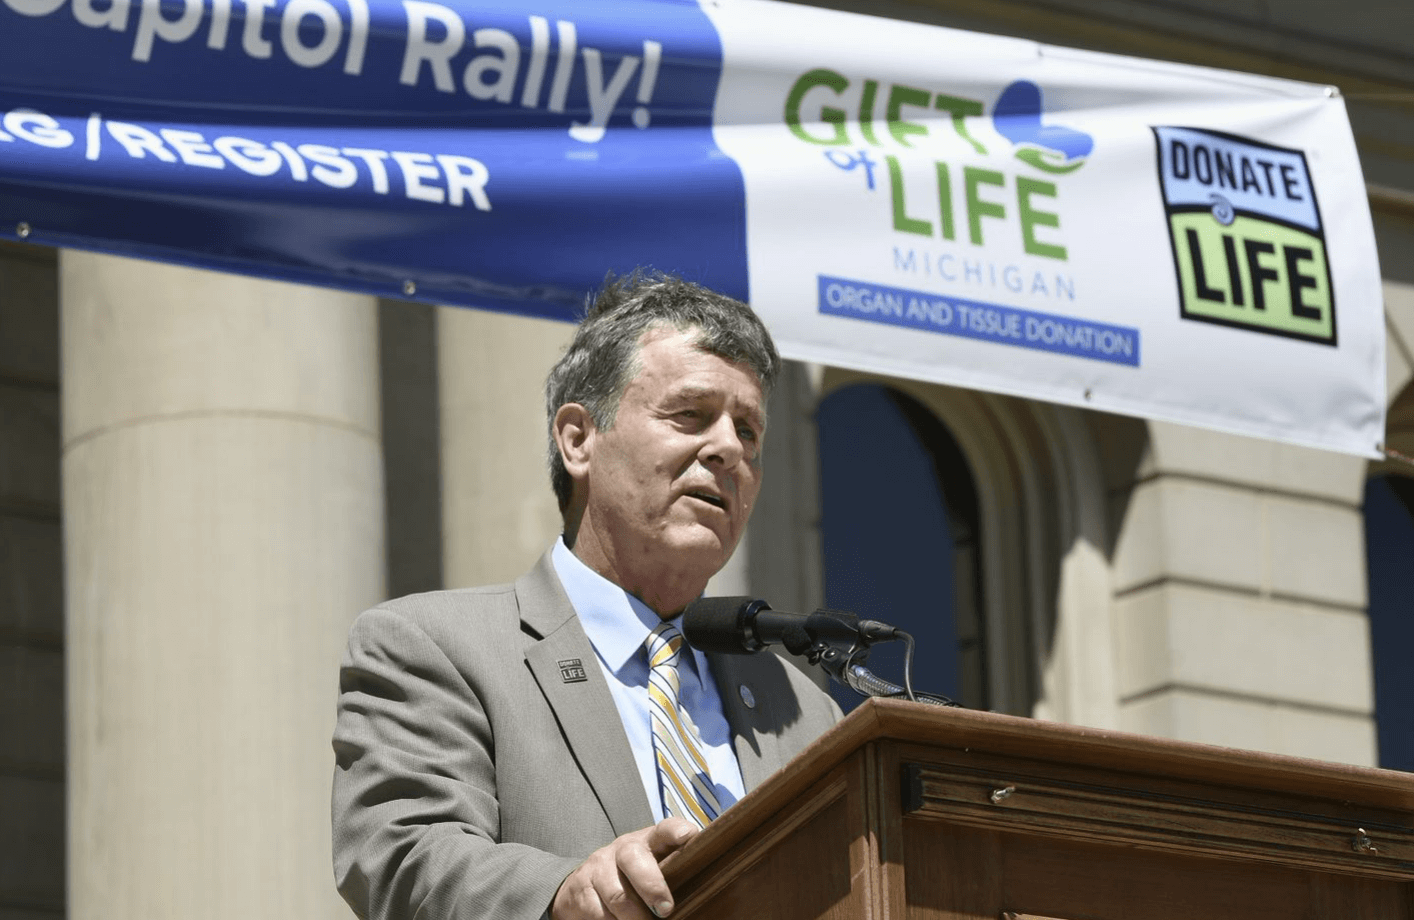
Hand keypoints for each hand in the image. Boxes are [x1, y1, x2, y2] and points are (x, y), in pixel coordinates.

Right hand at [551, 817, 699, 919]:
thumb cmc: (632, 876)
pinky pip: (597, 912)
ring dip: (634, 917)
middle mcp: (622, 849)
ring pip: (617, 895)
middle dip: (652, 887)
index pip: (665, 828)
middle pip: (635, 860)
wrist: (584, 884)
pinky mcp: (581, 890)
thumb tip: (710, 882)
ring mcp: (598, 868)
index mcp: (647, 841)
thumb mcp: (652, 865)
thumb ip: (674, 867)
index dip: (677, 830)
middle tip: (666, 909)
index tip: (689, 836)